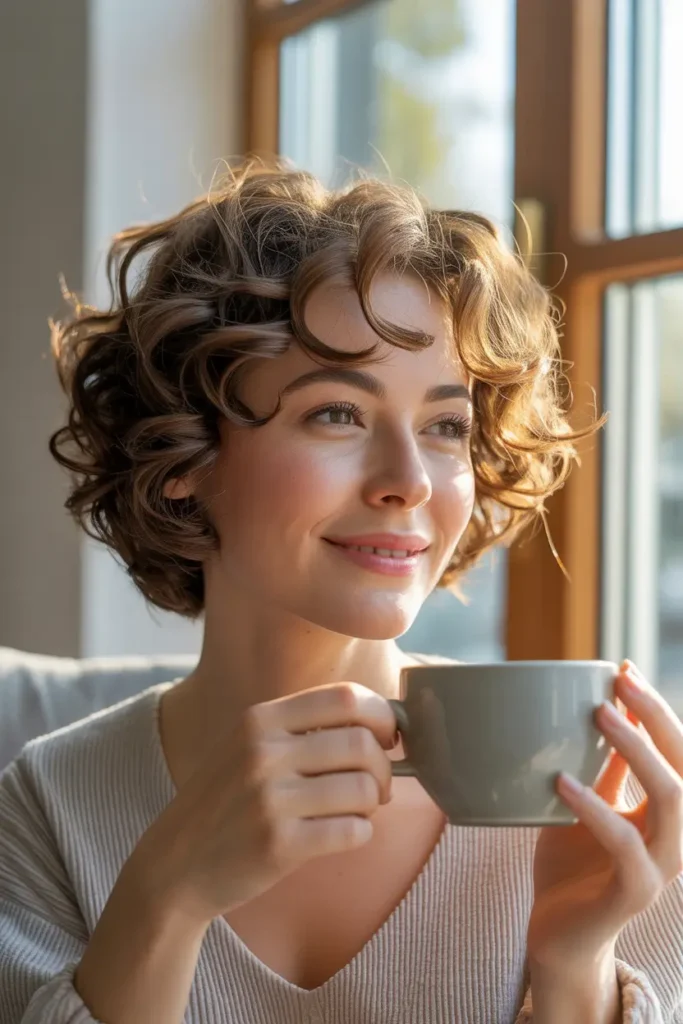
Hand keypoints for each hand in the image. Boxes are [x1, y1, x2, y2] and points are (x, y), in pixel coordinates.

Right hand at [130, 682, 396, 925]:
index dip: (381, 715)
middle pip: (362, 743)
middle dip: (384, 767)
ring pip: (363, 789)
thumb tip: (385, 721)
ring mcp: (269, 799)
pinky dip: (361, 833)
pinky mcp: (278, 845)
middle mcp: (263, 752)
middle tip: (378, 786)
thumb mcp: (248, 746)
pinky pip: (353, 831)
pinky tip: (344, 834)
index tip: (387, 737)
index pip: (345, 698)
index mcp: (260, 720)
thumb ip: (302, 728)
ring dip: (373, 803)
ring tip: (358, 811)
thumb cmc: (226, 802)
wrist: (173, 864)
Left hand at [527, 660, 682, 974]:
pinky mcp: (634, 893)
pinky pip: (626, 845)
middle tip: (621, 680)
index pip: (678, 753)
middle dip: (658, 718)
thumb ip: (602, 766)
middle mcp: (674, 837)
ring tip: (600, 713)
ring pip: (672, 800)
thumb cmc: (572, 864)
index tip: (625, 666)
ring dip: (638, 751)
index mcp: (665, 814)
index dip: (658, 709)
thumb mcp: (586, 803)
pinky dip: (597, 808)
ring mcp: (660, 867)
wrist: (556, 937)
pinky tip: (563, 782)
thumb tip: (602, 705)